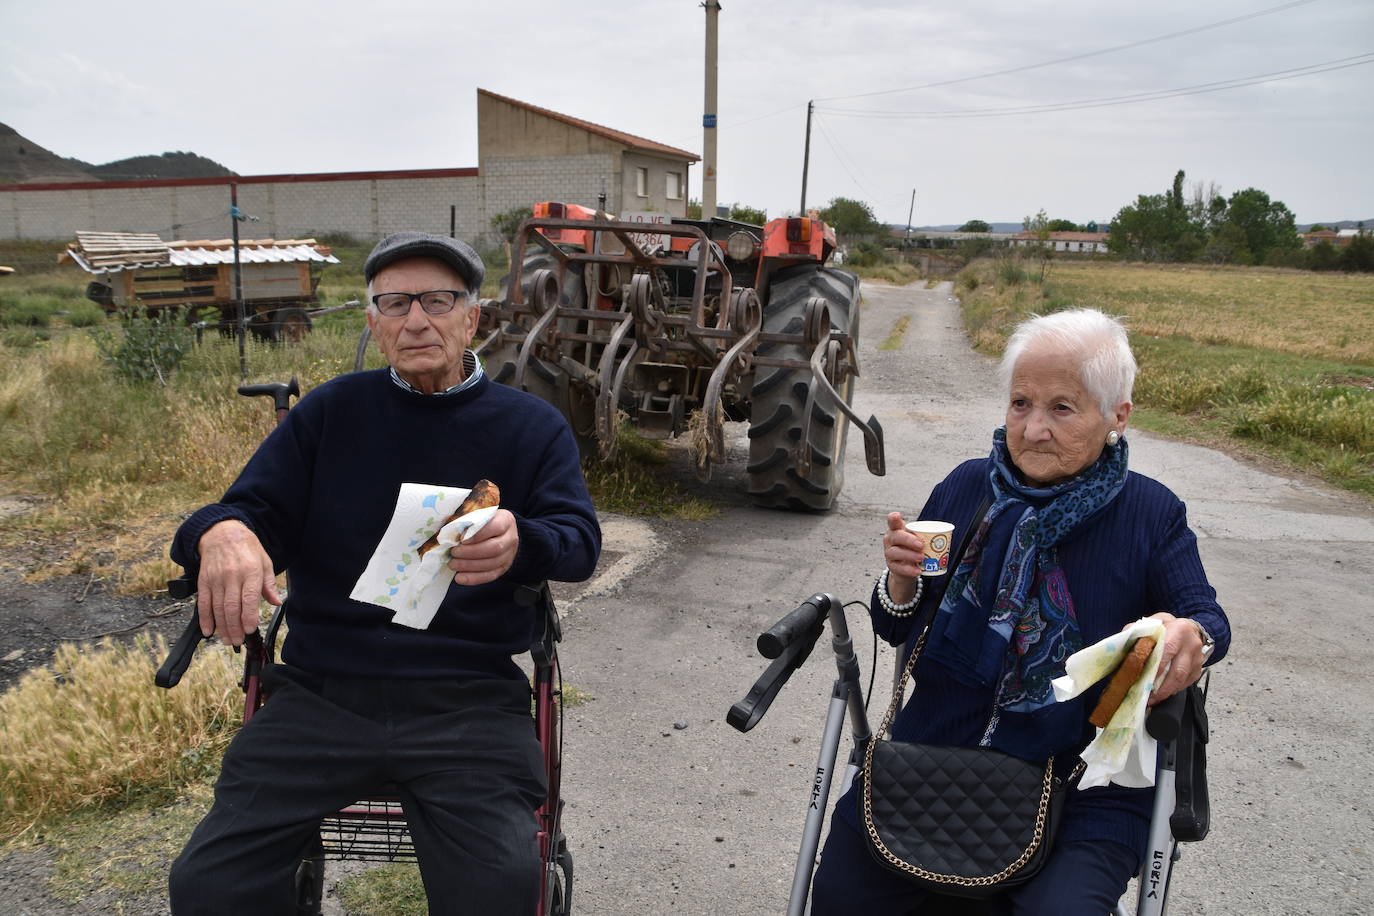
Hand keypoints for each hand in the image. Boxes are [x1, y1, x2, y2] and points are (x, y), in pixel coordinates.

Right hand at [196, 520, 280, 645]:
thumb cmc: (247, 548)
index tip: (249, 630)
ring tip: (227, 640)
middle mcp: (232, 576)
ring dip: (222, 627)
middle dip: (234, 627)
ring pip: (217, 608)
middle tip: (237, 641)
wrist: (222, 533)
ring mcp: (216, 579)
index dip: (248, 616)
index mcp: (251, 571)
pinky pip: (203, 602)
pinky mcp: (204, 581)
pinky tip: (208, 630)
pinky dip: (204, 618)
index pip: (249, 598)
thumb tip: (276, 602)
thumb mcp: (264, 561)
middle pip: (231, 606)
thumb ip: (269, 584)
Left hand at [448, 509, 518, 585]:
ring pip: (492, 563)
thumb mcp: (480, 515)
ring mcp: (509, 555)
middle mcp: (511, 538)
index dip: (478, 535)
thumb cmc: (485, 523)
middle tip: (453, 553)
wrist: (501, 534)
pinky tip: (459, 578)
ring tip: (452, 564)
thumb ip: (469, 521)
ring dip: (469, 566)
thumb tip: (451, 530)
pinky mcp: (503, 568)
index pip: (495, 527)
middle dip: (471, 552)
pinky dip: (473, 578)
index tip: (461, 539)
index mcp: (506, 521)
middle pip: (494, 548)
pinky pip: (490, 576)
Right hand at [882, 512, 926, 604]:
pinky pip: (898, 567)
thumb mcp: (918, 540)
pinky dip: (909, 569)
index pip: (892, 521)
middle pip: (896, 537)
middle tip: (921, 545)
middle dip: (908, 540)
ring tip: (921, 557)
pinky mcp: (891, 566)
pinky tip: (918, 570)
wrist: (907, 568)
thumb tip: (945, 534)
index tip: (897, 516)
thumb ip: (926, 535)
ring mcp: (889, 553)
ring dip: (909, 555)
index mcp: (897, 530)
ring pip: (895, 552)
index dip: (893, 518)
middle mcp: (890, 540)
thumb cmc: (913, 549)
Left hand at [1135, 611, 1205, 705]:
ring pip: (1183, 679)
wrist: (1190, 628)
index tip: (1143, 679)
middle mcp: (1191, 645)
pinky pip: (1187, 683)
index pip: (1167, 650)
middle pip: (1177, 671)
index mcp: (1178, 630)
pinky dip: (1174, 690)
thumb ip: (1137, 630)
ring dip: (1167, 691)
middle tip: (1147, 696)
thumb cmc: (1167, 627)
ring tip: (1153, 699)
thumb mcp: (1153, 622)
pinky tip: (1163, 694)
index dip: (1156, 667)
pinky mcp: (1199, 668)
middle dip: (1161, 686)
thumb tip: (1121, 642)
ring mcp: (1197, 658)